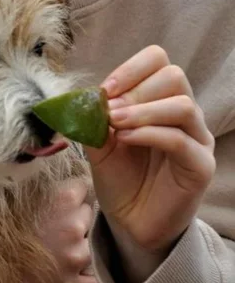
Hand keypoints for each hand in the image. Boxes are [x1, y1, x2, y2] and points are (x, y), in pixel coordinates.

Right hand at [16, 179, 98, 282]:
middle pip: (89, 214)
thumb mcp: (15, 192)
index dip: (71, 193)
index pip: (84, 187)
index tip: (60, 200)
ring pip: (92, 246)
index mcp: (64, 198)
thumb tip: (58, 176)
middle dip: (76, 218)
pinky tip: (70, 270)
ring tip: (57, 249)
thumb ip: (42, 183)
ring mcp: (76, 258)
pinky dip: (86, 275)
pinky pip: (94, 280)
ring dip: (80, 246)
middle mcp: (76, 226)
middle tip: (53, 225)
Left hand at [86, 45, 215, 282]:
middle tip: (108, 112)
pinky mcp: (200, 166)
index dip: (130, 69)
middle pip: (173, 76)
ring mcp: (196, 139)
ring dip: (142, 110)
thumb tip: (82, 98)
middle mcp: (183, 115)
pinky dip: (149, 134)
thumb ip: (94, 120)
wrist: (130, 221)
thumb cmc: (119, 178)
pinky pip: (181, 140)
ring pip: (182, 105)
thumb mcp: (99, 144)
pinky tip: (125, 139)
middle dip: (134, 90)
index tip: (103, 90)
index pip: (158, 61)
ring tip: (114, 124)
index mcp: (159, 101)